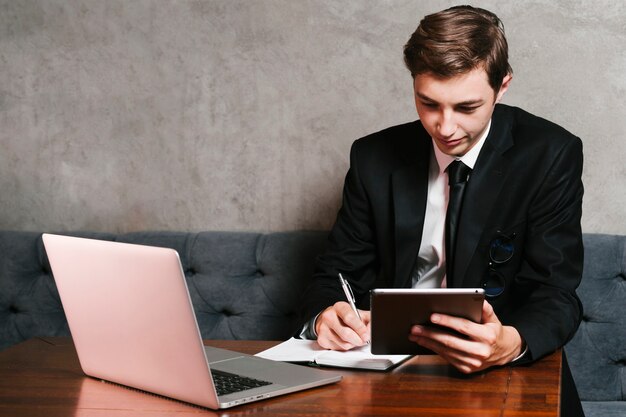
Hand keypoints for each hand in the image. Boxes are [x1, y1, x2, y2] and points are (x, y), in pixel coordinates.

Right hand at [315, 301, 370, 350]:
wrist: (328, 319)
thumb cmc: (344, 316)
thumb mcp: (358, 313)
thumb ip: (368, 319)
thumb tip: (372, 329)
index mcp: (339, 307)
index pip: (349, 318)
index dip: (360, 328)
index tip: (366, 335)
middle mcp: (329, 316)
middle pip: (346, 333)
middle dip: (358, 339)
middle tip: (364, 340)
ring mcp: (323, 328)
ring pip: (344, 343)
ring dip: (353, 344)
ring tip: (354, 338)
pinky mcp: (321, 340)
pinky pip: (338, 349)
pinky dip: (345, 347)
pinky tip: (344, 340)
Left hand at [408, 301, 522, 373]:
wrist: (505, 352)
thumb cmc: (495, 332)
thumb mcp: (494, 318)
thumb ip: (485, 308)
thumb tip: (478, 299)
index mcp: (487, 336)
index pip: (463, 327)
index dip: (446, 321)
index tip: (432, 317)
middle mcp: (480, 351)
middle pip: (450, 341)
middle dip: (430, 333)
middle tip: (415, 328)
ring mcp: (473, 362)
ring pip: (446, 351)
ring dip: (428, 342)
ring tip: (415, 335)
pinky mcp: (467, 369)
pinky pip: (447, 358)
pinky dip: (434, 349)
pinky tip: (425, 342)